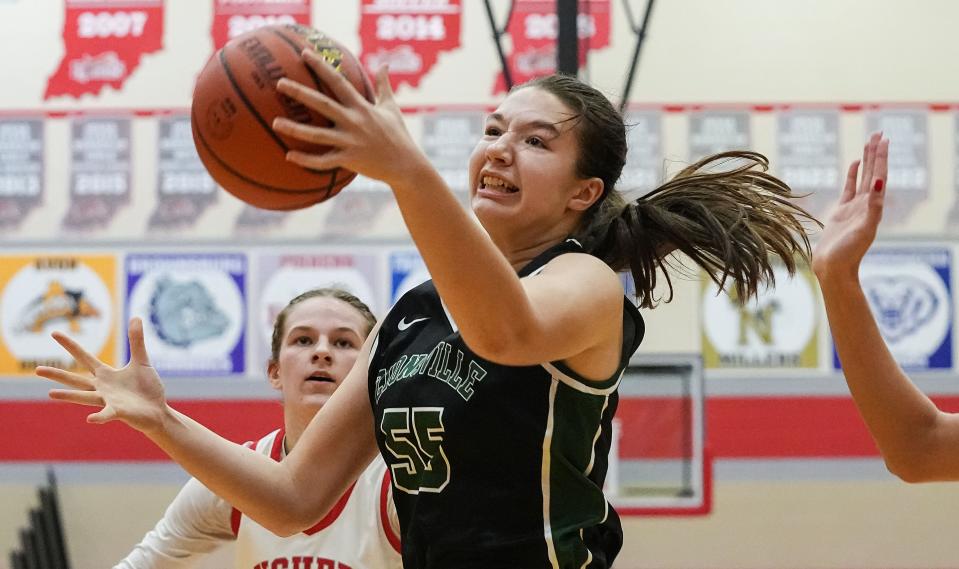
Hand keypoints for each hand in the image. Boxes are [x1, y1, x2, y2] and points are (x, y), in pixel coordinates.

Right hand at [36, 317, 169, 433]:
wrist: (157, 411)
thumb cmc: (147, 388)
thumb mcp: (142, 361)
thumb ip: (136, 341)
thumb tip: (136, 316)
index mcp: (106, 374)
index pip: (84, 357)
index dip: (70, 345)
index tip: (54, 333)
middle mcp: (102, 387)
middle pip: (76, 379)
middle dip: (57, 374)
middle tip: (37, 370)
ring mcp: (108, 400)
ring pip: (85, 397)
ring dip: (68, 396)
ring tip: (50, 393)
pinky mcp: (119, 412)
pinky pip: (107, 414)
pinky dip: (99, 416)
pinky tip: (90, 418)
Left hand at [272, 53, 432, 187]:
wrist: (407, 166)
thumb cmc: (398, 136)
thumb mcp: (392, 108)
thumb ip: (384, 85)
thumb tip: (384, 64)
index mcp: (362, 107)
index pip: (338, 81)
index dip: (321, 66)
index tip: (305, 53)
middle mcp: (354, 122)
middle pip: (323, 104)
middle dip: (300, 93)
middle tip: (279, 82)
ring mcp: (351, 142)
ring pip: (318, 135)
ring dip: (295, 129)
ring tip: (274, 123)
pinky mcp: (350, 160)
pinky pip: (324, 161)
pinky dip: (306, 160)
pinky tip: (289, 156)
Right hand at [812, 132, 888, 282]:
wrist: (833, 268)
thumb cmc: (849, 252)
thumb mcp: (865, 228)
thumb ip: (874, 206)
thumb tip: (881, 182)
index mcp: (874, 205)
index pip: (880, 175)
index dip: (881, 157)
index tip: (883, 139)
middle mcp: (867, 203)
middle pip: (874, 172)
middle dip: (876, 152)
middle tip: (877, 132)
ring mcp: (855, 207)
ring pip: (864, 177)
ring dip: (867, 160)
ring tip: (868, 142)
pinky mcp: (842, 211)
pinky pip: (850, 188)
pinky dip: (853, 175)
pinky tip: (854, 164)